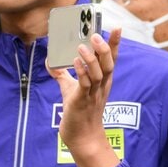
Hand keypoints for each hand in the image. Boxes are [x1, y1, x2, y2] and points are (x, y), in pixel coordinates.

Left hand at [49, 30, 122, 166]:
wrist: (81, 138)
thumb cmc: (78, 113)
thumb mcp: (70, 89)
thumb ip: (62, 75)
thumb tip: (50, 61)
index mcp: (103, 81)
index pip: (112, 60)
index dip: (115, 44)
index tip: (117, 28)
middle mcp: (101, 86)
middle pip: (109, 64)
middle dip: (105, 48)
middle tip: (96, 34)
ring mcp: (93, 94)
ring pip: (99, 74)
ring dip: (91, 59)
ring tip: (82, 46)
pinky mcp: (82, 102)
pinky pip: (85, 85)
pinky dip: (82, 72)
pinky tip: (75, 62)